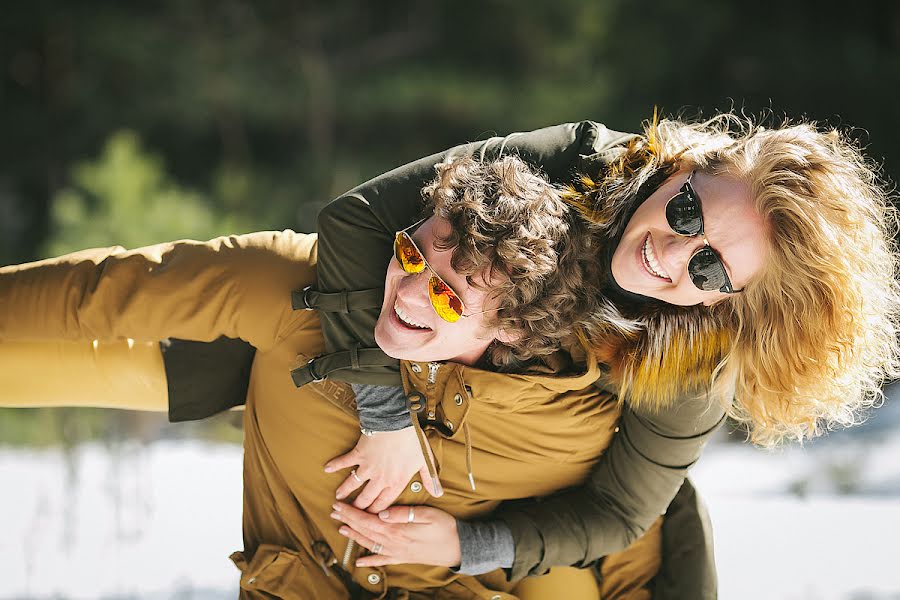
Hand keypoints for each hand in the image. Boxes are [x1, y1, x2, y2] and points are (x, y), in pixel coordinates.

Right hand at [324, 427, 441, 511]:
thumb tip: (439, 494)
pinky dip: (335, 465)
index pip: (385, 504)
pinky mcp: (358, 454)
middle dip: (358, 509)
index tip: (369, 521)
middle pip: (367, 498)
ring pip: (353, 484)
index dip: (377, 514)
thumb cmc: (413, 440)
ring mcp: (368, 467)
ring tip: (337, 500)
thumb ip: (429, 479)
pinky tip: (326, 469)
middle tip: (350, 514)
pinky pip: (344, 462)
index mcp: (397, 482)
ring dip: (345, 492)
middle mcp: (380, 478)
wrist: (396, 421)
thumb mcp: (425, 461)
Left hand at [331, 502, 460, 567]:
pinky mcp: (403, 558)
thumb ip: (403, 513)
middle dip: (348, 520)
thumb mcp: (427, 514)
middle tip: (334, 512)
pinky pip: (382, 561)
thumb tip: (382, 512)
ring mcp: (397, 552)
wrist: (458, 548)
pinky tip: (360, 563)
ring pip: (370, 544)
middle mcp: (393, 543)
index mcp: (397, 530)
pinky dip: (370, 561)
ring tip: (341, 529)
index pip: (368, 520)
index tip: (338, 505)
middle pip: (365, 531)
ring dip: (354, 537)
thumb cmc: (445, 528)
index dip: (351, 512)